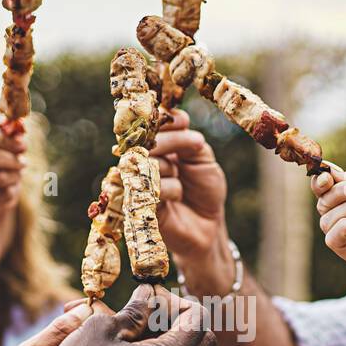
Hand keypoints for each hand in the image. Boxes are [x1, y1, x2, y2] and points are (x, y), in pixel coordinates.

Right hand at [0, 123, 26, 246]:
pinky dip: (12, 188)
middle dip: (11, 159)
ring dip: (14, 175)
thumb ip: (7, 139)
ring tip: (18, 172)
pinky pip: (3, 194)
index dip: (6, 140)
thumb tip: (20, 140)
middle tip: (23, 162)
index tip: (23, 145)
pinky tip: (11, 185)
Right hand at [37, 285, 216, 345]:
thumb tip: (150, 293)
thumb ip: (137, 308)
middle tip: (149, 310)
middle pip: (202, 340)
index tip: (149, 297)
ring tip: (134, 328)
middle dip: (182, 319)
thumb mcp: (105, 326)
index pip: (199, 317)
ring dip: (170, 338)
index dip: (176, 300)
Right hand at [149, 110, 228, 263]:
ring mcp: (138, 181)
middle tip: (196, 145)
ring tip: (183, 187)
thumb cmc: (204, 191)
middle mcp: (143, 161)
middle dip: (174, 140)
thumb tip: (179, 119)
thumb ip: (189, 140)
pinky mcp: (137, 203)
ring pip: (149, 161)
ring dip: (173, 170)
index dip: (165, 120)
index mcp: (158, 147)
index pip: (152, 124)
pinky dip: (171, 189)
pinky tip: (177, 198)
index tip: (184, 122)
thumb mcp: (203, 160)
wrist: (207, 226)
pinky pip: (151, 186)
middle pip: (147, 140)